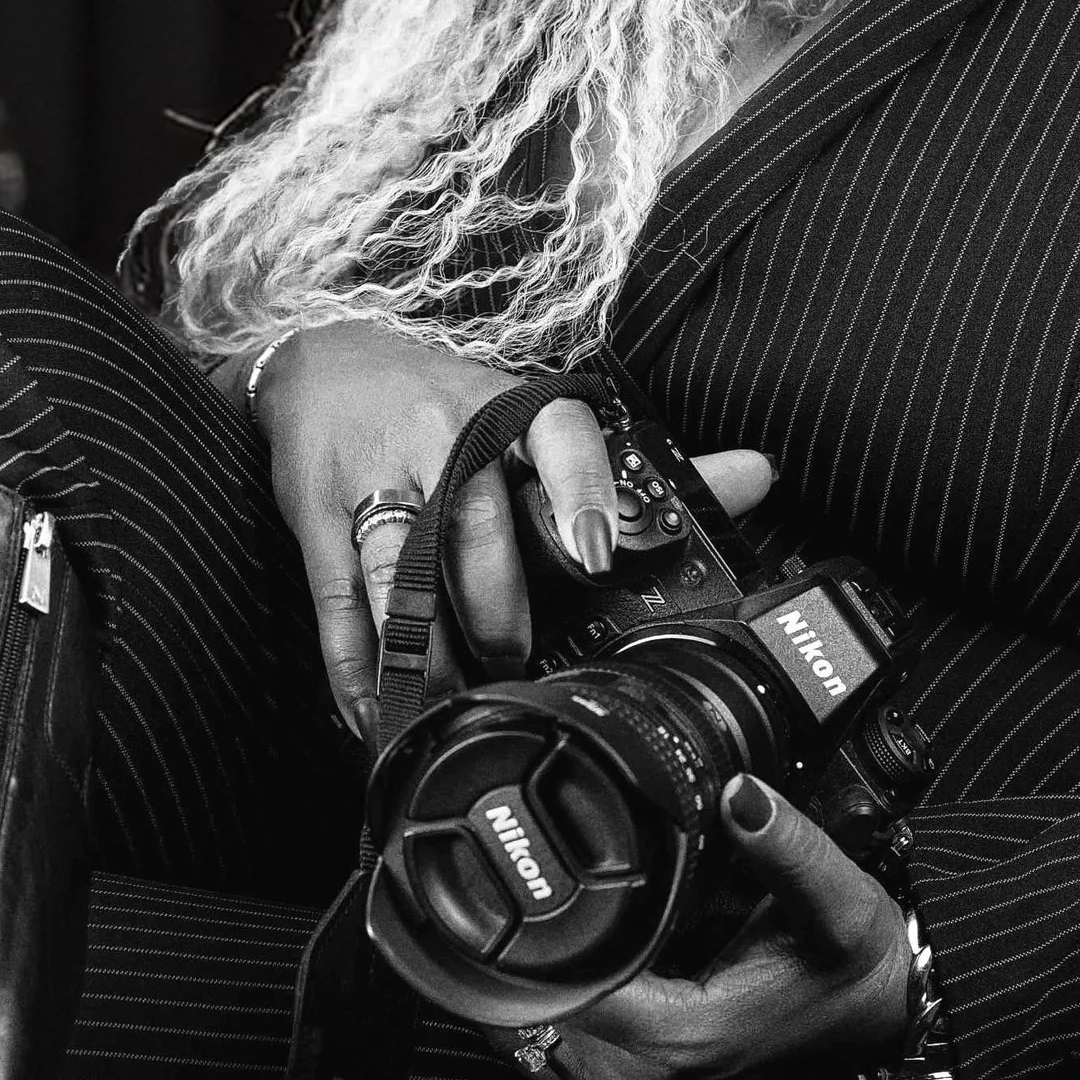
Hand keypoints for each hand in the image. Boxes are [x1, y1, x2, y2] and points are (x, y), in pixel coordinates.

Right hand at [253, 322, 771, 744]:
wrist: (322, 366)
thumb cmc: (448, 405)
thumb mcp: (533, 418)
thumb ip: (640, 462)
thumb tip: (762, 476)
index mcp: (509, 411)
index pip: (558, 437)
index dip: (581, 491)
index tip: (599, 551)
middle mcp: (442, 436)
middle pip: (469, 526)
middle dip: (494, 604)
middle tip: (514, 659)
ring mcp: (374, 479)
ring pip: (397, 574)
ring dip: (426, 648)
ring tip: (452, 698)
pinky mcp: (317, 520)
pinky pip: (338, 607)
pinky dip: (356, 670)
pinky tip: (374, 713)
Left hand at [546, 775, 909, 1079]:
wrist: (883, 1019)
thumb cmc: (857, 967)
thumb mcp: (837, 899)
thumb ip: (786, 847)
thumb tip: (741, 793)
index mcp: (682, 1037)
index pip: (566, 984)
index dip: (557, 931)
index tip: (566, 884)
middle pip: (549, 997)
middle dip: (572, 941)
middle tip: (623, 900)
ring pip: (551, 1018)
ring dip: (580, 969)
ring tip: (638, 934)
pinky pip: (568, 1041)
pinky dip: (588, 998)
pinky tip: (633, 968)